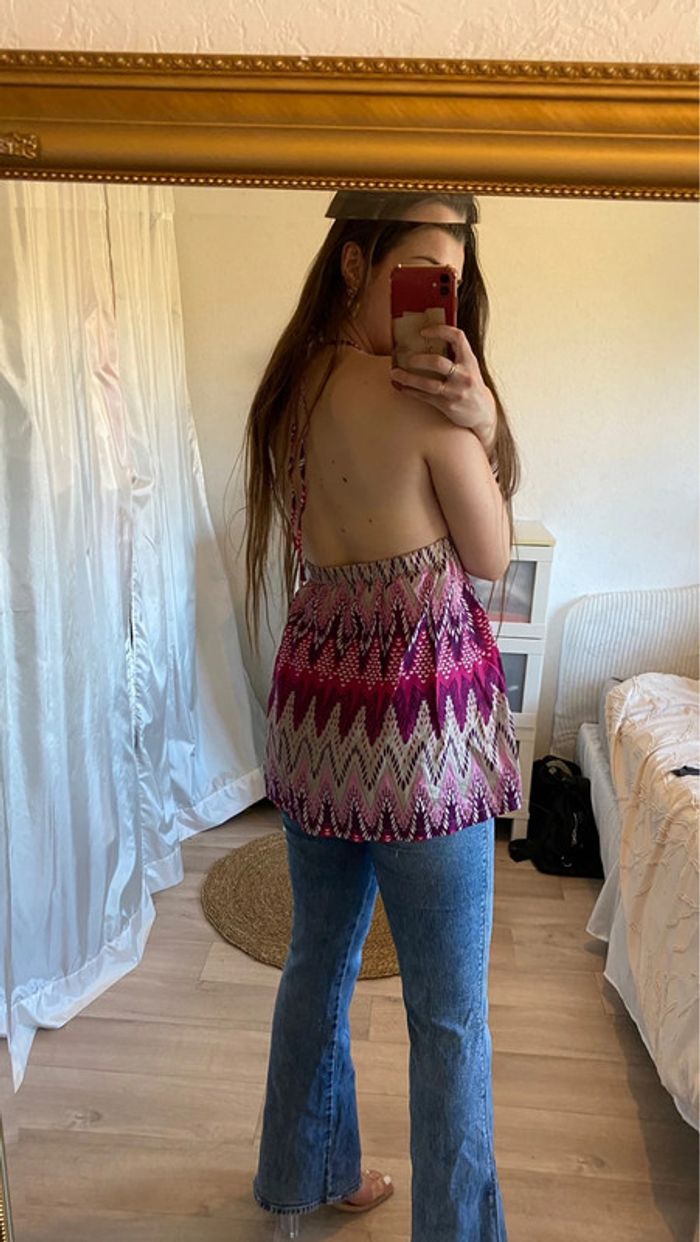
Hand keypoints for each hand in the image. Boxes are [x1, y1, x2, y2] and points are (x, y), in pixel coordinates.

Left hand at [390, 323, 496, 455]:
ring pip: (428, 384)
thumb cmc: (471, 385)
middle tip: (407, 359)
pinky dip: (410, 391)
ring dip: (408, 378)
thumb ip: (455, 355)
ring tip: (394, 373)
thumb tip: (428, 340)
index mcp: (469, 360)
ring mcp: (456, 391)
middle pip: (438, 363)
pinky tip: (401, 387)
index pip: (457, 337)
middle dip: (419, 360)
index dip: (440, 330)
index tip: (423, 332)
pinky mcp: (448, 405)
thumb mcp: (469, 367)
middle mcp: (464, 375)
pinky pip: (425, 397)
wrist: (483, 413)